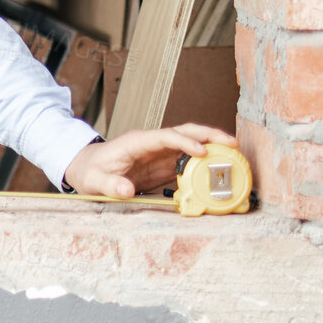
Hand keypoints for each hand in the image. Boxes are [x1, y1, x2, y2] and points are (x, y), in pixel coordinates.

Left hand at [61, 123, 238, 197]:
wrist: (86, 168)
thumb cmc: (90, 171)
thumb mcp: (95, 180)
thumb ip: (110, 185)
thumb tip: (127, 190)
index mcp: (137, 142)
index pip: (165, 136)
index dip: (184, 142)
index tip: (202, 151)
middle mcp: (152, 144)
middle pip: (184, 133)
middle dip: (209, 135)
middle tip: (233, 143)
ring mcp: (160, 154)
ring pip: (190, 145)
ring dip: (212, 148)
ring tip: (236, 156)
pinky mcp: (164, 166)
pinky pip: (188, 163)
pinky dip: (205, 165)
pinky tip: (220, 172)